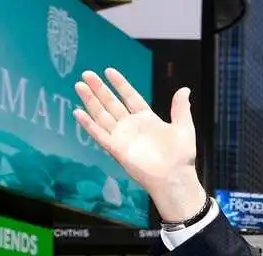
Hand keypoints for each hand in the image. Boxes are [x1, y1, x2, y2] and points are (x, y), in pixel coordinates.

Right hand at [73, 68, 206, 221]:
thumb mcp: (184, 127)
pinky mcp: (115, 149)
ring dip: (90, 101)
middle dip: (99, 89)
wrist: (174, 177)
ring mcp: (122, 137)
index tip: (109, 71)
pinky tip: (78, 112)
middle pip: (111, 103)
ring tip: (79, 85)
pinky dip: (88, 124)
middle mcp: (131, 126)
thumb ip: (180, 109)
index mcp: (147, 119)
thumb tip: (184, 90)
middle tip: (87, 74)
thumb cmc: (181, 155)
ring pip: (102, 115)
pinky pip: (99, 134)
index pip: (130, 97)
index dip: (120, 84)